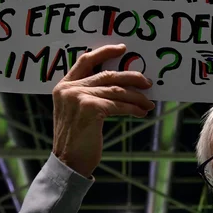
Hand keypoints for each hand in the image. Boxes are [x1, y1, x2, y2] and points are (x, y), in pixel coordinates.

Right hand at [52, 44, 154, 176]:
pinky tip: (142, 112)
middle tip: (147, 82)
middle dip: (131, 78)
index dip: (105, 52)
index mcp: (64, 86)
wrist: (68, 163)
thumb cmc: (76, 139)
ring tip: (149, 102)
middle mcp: (69, 89)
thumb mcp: (77, 111)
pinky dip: (133, 108)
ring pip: (116, 90)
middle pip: (107, 75)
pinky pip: (119, 105)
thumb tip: (120, 84)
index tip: (122, 48)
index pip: (85, 61)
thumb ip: (89, 93)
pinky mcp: (91, 108)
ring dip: (136, 97)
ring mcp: (79, 97)